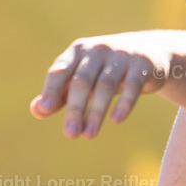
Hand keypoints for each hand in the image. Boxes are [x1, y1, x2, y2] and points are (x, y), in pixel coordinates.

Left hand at [30, 34, 167, 137]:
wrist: (149, 51)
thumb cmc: (106, 69)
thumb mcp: (82, 77)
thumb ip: (60, 93)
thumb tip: (36, 110)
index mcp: (78, 51)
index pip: (60, 70)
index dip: (52, 90)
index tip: (45, 109)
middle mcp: (98, 51)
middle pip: (82, 81)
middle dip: (75, 109)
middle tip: (70, 134)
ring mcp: (121, 56)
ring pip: (106, 86)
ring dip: (96, 112)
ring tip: (89, 135)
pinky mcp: (142, 66)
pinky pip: (132, 86)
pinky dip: (124, 103)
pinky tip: (116, 120)